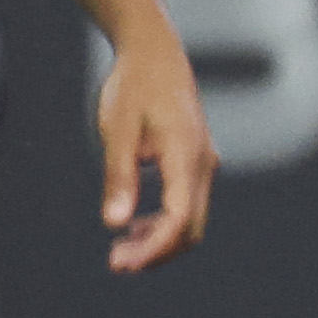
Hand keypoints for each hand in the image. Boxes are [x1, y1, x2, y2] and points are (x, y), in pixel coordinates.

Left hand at [95, 27, 215, 271]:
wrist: (154, 53)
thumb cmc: (133, 86)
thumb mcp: (117, 130)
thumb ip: (118, 176)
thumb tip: (114, 223)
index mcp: (186, 155)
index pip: (179, 217)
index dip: (153, 247)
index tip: (122, 263)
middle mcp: (202, 163)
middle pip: (190, 227)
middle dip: (156, 252)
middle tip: (116, 264)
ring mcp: (202, 164)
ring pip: (190, 219)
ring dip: (159, 241)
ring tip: (120, 253)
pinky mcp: (193, 163)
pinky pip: (185, 204)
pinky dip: (162, 224)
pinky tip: (133, 229)